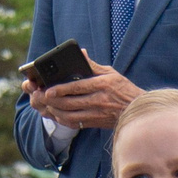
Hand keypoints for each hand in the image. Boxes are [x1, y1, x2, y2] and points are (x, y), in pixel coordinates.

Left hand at [25, 58, 140, 131]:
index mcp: (102, 85)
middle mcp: (98, 101)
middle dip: (52, 101)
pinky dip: (63, 120)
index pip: (77, 87)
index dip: (61, 90)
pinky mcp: (95, 123)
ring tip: (46, 105)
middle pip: (70, 103)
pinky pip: (75, 124)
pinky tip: (56, 115)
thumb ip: (93, 65)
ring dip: (55, 112)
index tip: (48, 90)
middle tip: (41, 97)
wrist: (136, 110)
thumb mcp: (110, 73)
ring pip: (70, 116)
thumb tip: (81, 53)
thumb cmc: (123, 89)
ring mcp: (96, 114)